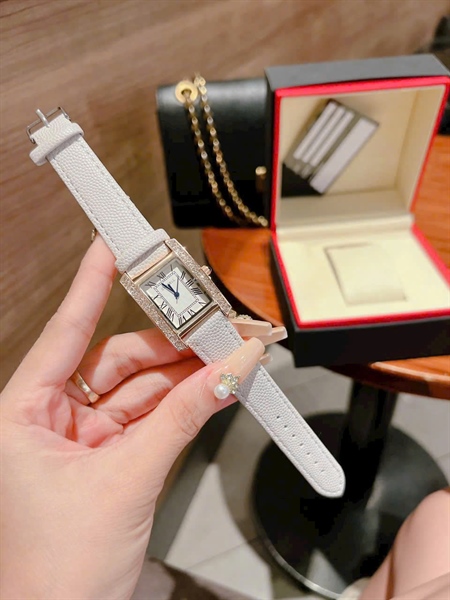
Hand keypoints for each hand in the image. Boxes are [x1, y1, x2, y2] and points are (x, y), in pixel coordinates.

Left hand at [0, 236, 284, 599]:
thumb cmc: (55, 573)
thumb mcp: (127, 481)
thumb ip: (183, 419)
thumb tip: (227, 374)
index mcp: (22, 413)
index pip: (65, 331)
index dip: (90, 283)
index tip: (110, 244)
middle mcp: (49, 418)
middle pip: (116, 360)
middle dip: (169, 341)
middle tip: (209, 319)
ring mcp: (82, 437)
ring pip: (140, 388)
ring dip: (185, 372)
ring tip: (226, 352)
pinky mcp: (110, 456)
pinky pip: (151, 415)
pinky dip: (183, 402)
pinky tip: (213, 383)